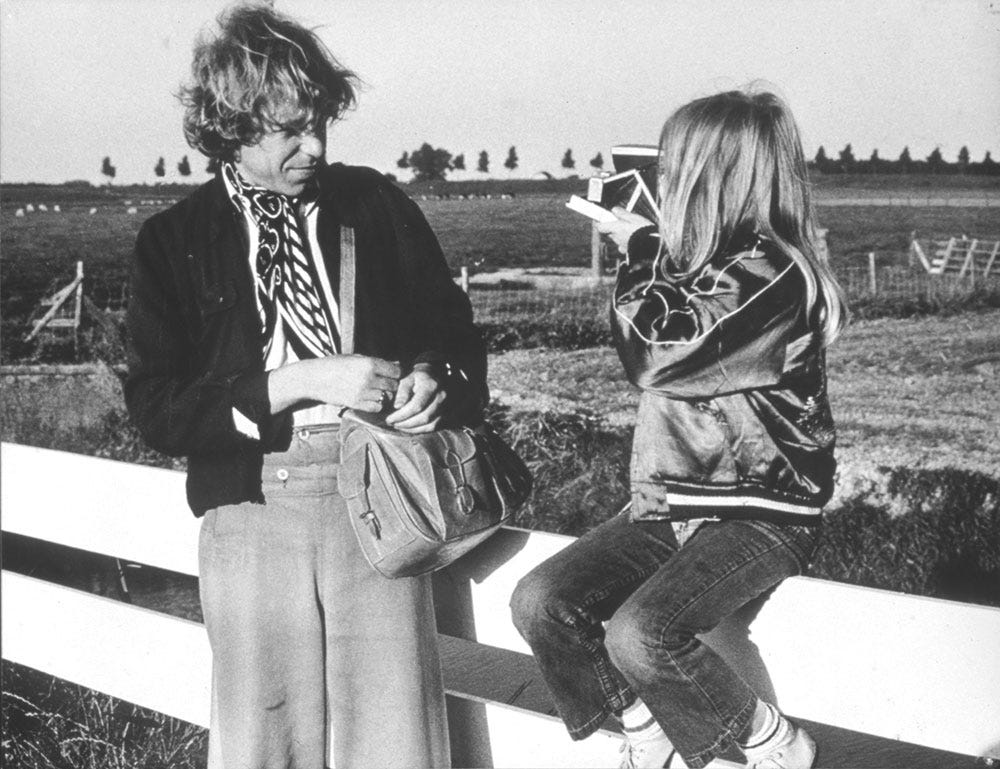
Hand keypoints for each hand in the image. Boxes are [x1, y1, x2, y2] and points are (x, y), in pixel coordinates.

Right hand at [268, 355, 400, 413]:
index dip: (396, 372)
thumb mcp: (355, 358)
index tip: (392, 373)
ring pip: (387, 397)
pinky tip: (371, 399)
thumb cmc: (335, 365)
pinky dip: (377, 405)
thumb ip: (376, 362)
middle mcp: (367, 378)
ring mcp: (362, 392)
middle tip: (386, 383)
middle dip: (392, 384)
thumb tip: (397, 364)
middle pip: (394, 385)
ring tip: (377, 391)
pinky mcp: (356, 404)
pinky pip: (377, 407)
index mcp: (369, 363)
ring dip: (385, 395)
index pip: (396, 371)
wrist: (314, 378)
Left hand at [385, 364, 451, 433]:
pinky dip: (420, 430)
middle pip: (423, 418)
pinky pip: (434, 427)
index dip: (401, 415)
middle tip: (393, 424)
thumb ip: (402, 391)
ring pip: (429, 425)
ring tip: (399, 426)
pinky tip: (410, 427)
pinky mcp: (448, 414)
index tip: (389, 419)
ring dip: (412, 429)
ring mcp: (447, 407)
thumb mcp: (408, 378)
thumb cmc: (420, 377)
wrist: (437, 375)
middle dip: (405, 424)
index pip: (416, 406)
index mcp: (431, 386)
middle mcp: (442, 397)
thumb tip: (397, 407)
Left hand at [596, 207, 653, 254]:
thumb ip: (623, 214)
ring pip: (616, 238)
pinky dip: (626, 241)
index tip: (603, 218)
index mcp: (616, 228)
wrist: (651, 246)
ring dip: (620, 234)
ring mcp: (621, 245)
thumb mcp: (634, 217)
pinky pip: (622, 245)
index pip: (600, 227)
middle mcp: (616, 238)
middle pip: (609, 232)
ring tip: (631, 230)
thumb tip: (615, 210)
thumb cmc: (644, 231)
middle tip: (622, 221)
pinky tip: (633, 238)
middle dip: (614, 227)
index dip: (601, 222)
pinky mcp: (626, 251)